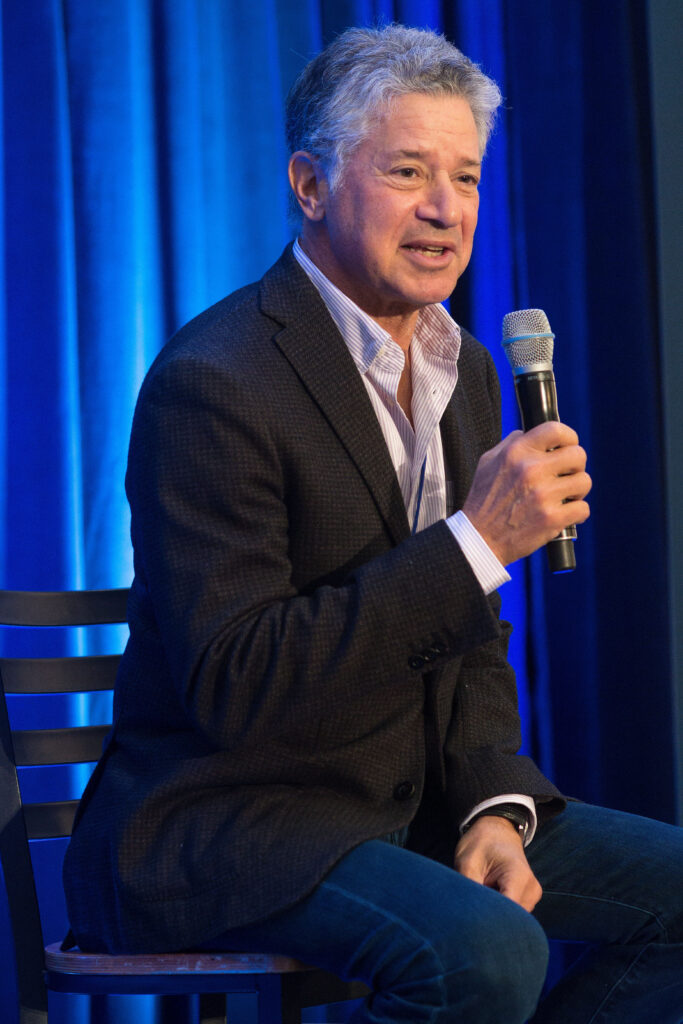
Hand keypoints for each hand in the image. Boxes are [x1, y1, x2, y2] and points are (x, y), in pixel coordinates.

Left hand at [454, 815, 542, 911]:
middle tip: (472, 907)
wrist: (497, 829)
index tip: (471, 917)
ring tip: (481, 897)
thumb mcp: (467, 862)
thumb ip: (470, 889)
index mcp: (518, 876)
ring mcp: (532, 895)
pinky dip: (500, 910)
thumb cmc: (481, 842)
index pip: (507, 913)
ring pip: (513, 919)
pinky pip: (514, 914)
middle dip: (491, 918)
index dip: (488, 919)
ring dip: (495, 914)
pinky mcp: (529, 898)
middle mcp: (531, 889)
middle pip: (512, 919)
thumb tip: (467, 915)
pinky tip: (489, 898)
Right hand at [462, 421, 590, 565]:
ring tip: (566, 497)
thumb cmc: (483, 501)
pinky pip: (583, 508)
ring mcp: (543, 495)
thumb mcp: (488, 462)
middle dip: (576, 466)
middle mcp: (531, 470)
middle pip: (578, 455)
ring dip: (578, 490)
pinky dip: (577, 513)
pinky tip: (565, 514)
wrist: (480, 539)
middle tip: (567, 476)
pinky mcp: (552, 518)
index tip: (567, 447)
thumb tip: (529, 434)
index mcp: (516, 453)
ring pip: (584, 482)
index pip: (555, 430)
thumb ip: (510, 444)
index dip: (569, 437)